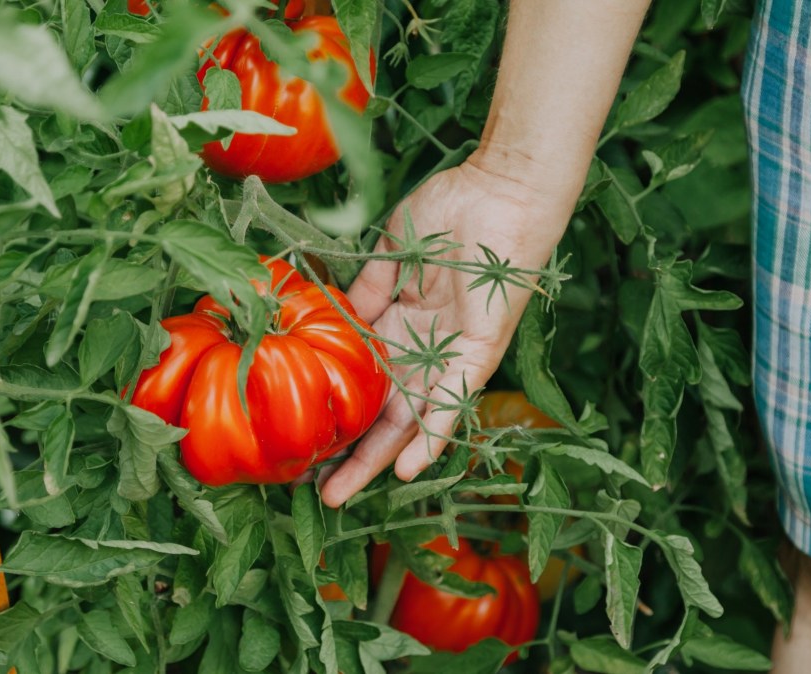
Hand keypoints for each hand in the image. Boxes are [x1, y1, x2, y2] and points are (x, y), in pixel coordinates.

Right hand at [319, 153, 575, 507]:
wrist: (502, 188)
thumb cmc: (452, 210)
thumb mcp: (391, 254)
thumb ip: (365, 292)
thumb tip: (330, 322)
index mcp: (402, 325)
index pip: (366, 383)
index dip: (340, 412)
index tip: (308, 441)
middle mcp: (426, 349)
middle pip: (387, 414)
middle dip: (356, 454)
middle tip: (323, 492)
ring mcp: (452, 353)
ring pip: (414, 419)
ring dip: (384, 458)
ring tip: (347, 491)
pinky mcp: (480, 350)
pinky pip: (453, 399)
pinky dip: (432, 434)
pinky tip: (408, 468)